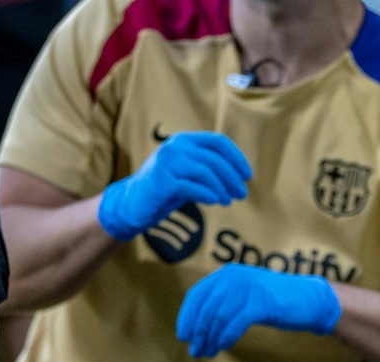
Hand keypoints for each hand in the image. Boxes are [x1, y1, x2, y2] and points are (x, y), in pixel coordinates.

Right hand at [96, 132, 250, 241]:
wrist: (133, 202)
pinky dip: (207, 194)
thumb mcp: (188, 173)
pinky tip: (215, 201)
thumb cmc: (165, 189)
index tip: (247, 175)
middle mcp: (176, 146)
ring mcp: (167, 162)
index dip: (236, 158)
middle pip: (214, 159)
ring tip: (228, 201)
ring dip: (222, 188)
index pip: (218, 142)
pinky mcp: (162, 181)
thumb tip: (239, 177)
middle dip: (232, 177)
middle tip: (242, 194)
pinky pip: (192, 186)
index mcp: (184, 140)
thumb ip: (208, 169)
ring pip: (205, 172)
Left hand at [176, 265, 342, 357]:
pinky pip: (236, 323)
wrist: (308, 299)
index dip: (187, 316)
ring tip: (207, 352)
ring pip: (218, 317)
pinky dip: (226, 336)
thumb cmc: (276, 301)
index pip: (198, 294)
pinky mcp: (261, 303)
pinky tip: (223, 346)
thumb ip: (224, 302)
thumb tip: (199, 324)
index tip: (184, 335)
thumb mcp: (246, 295)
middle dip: (198, 332)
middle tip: (195, 350)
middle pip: (206, 308)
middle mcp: (235, 277)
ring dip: (210, 338)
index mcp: (228, 274)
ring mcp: (248, 289)